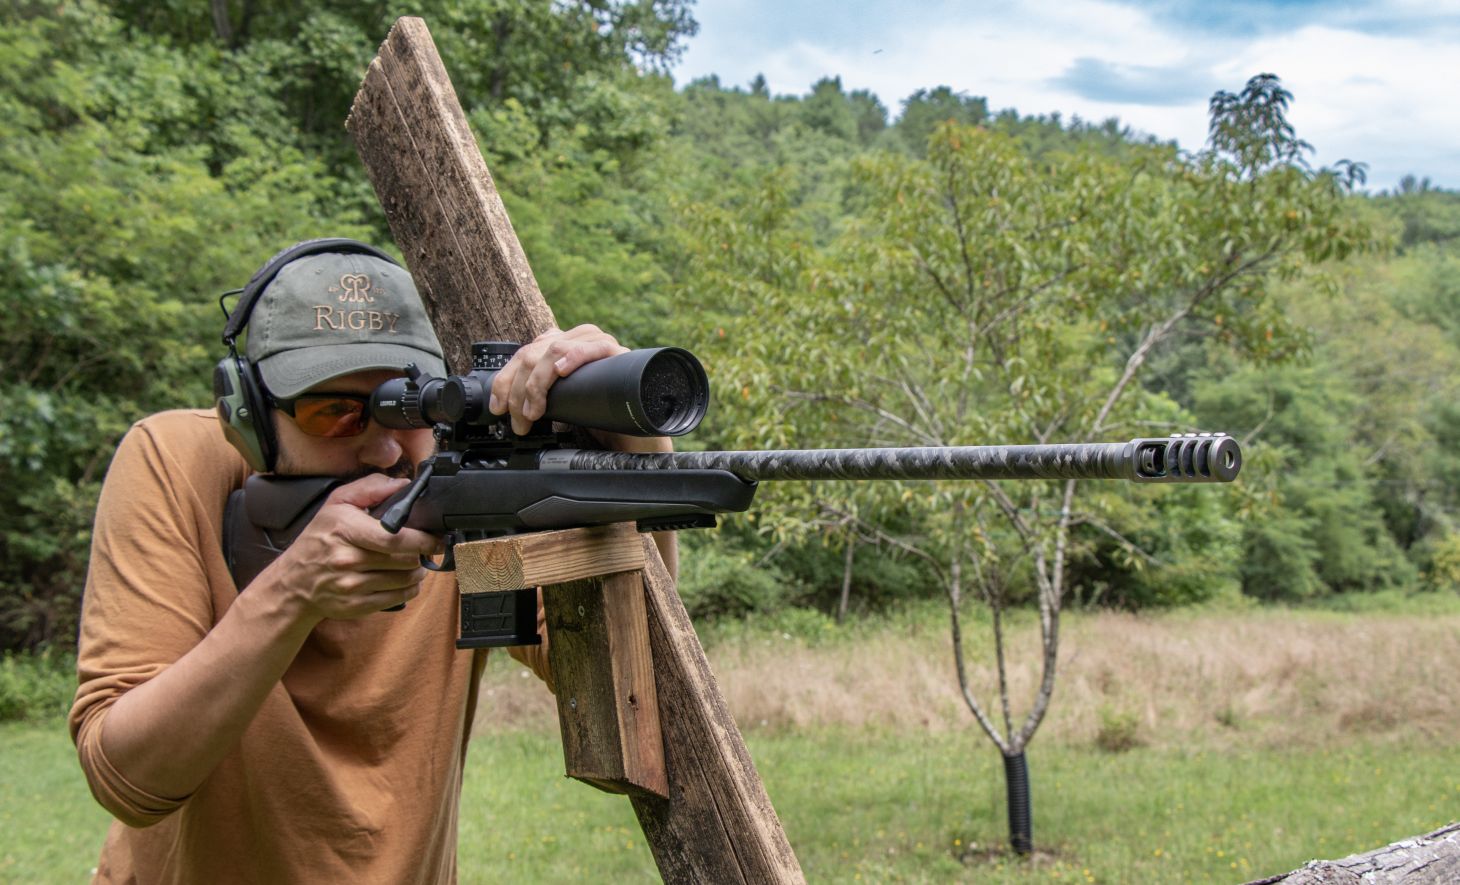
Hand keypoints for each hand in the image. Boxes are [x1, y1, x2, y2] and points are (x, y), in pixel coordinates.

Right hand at [259, 474, 438, 622]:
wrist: (293, 583)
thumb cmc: (318, 540)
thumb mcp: (336, 504)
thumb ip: (370, 488)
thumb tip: (403, 485)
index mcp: (345, 529)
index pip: (395, 538)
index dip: (423, 539)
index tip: (436, 538)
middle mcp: (347, 559)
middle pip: (405, 560)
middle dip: (422, 554)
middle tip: (427, 548)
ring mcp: (351, 585)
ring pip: (405, 579)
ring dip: (418, 571)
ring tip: (415, 562)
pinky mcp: (356, 605)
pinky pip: (398, 598)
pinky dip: (409, 588)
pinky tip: (406, 579)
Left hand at [488, 324, 627, 435]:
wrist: (634, 436)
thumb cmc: (598, 420)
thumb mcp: (560, 404)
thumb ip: (541, 395)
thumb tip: (508, 405)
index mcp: (562, 346)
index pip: (524, 353)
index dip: (505, 380)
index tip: (498, 407)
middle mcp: (578, 340)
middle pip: (534, 352)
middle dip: (519, 390)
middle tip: (520, 421)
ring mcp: (599, 344)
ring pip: (555, 350)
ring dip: (537, 384)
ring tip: (535, 413)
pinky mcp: (619, 354)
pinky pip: (593, 346)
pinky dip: (573, 356)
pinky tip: (561, 370)